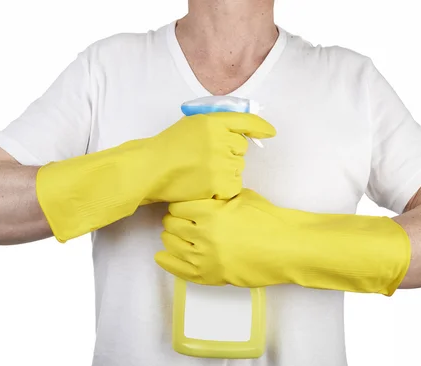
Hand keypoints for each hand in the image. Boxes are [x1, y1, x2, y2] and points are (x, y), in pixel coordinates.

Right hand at [145, 113, 275, 201]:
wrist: (151, 170)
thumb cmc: (169, 147)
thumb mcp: (192, 124)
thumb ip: (216, 123)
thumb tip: (243, 130)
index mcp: (212, 121)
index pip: (246, 121)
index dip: (260, 127)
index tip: (270, 133)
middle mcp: (219, 139)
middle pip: (242, 148)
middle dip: (230, 152)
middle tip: (207, 158)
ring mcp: (220, 162)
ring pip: (239, 167)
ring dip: (226, 171)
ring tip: (202, 173)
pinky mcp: (219, 184)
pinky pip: (234, 186)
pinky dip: (223, 188)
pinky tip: (205, 185)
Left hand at [155, 188, 294, 286]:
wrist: (287, 247)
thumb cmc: (269, 220)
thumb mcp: (241, 197)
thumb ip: (216, 197)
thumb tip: (199, 195)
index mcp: (210, 213)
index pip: (177, 207)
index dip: (179, 206)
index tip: (182, 207)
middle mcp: (204, 235)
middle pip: (170, 225)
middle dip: (173, 221)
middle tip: (179, 221)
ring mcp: (206, 258)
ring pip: (171, 245)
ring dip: (171, 238)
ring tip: (174, 236)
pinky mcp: (210, 276)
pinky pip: (179, 271)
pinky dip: (167, 262)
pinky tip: (162, 257)